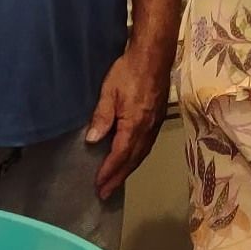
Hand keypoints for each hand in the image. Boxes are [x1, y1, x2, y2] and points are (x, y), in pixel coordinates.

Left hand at [86, 48, 167, 200]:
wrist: (154, 56)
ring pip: (141, 154)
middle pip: (132, 160)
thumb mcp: (110, 92)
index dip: (108, 171)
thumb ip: (102, 117)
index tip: (98, 185)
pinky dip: (137, 158)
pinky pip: (147, 146)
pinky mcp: (157, 119)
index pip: (120, 155)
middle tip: (105, 194)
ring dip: (128, 171)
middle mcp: (147, 129)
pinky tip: (131, 160)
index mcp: (135, 124)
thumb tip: (92, 141)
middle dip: (118, 178)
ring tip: (116, 182)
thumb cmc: (129, 71)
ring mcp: (155, 125)